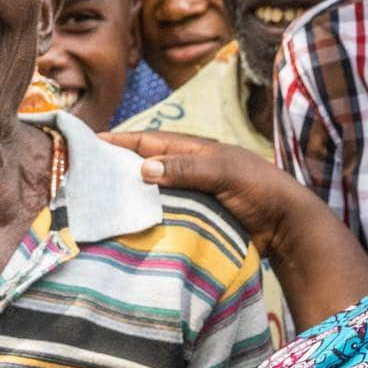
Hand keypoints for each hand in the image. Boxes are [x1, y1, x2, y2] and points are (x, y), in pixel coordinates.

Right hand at [102, 130, 303, 256]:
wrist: (286, 227)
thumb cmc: (260, 189)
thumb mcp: (224, 171)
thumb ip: (186, 168)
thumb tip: (142, 169)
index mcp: (193, 151)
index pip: (147, 142)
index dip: (118, 140)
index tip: (88, 142)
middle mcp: (186, 171)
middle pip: (142, 167)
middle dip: (114, 168)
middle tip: (81, 175)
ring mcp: (188, 196)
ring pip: (148, 193)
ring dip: (126, 197)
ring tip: (95, 203)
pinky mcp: (191, 219)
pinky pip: (159, 215)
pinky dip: (141, 218)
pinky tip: (123, 226)